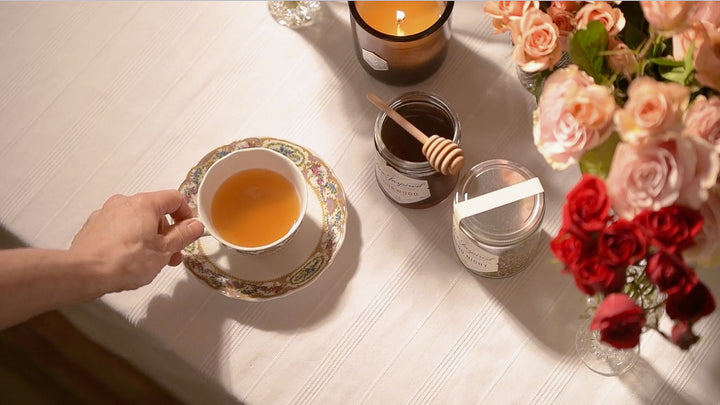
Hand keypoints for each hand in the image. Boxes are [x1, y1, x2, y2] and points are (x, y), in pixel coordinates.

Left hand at [70, 190, 203, 294]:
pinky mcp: (94, 226)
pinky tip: (127, 259)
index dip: (186, 215)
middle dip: (167, 232)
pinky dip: (129, 238)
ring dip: (149, 237)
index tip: (188, 234)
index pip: (175, 199)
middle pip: (155, 211)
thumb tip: (196, 225)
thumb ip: (183, 235)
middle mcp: (125, 202)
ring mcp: (106, 212)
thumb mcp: (164, 251)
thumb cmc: (127, 261)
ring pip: (137, 220)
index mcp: (145, 203)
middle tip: (171, 256)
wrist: (84, 273)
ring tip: (150, 262)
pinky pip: (119, 227)